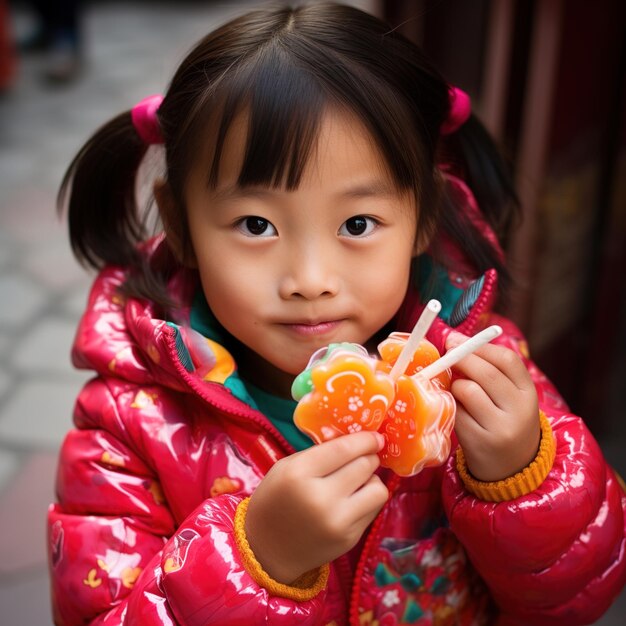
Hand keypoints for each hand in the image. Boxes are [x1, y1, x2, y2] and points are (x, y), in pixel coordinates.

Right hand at [244, 431, 387, 583]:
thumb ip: (319, 453)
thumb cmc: (274, 500)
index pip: (343, 449)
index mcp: (299, 474)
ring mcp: (337, 521)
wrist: (266, 550)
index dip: (365, 440)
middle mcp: (320, 498)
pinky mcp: (349, 539)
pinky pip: (373, 510)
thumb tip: (355, 441)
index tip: (376, 436)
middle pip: (364, 466)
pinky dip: (368, 500)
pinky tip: (354, 499)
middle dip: (369, 457)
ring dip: (372, 479)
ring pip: (377, 489)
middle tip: (365, 455)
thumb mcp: (286, 467)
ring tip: (359, 480)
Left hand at [446, 331, 539, 481]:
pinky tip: (458, 411)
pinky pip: (456, 412)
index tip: (457, 340)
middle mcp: (519, 411)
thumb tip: (454, 342)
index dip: (479, 346)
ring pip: (468, 390)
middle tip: (447, 353)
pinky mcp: (479, 442)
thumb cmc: (503, 420)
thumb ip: (490, 372)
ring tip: (459, 391)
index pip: (507, 360)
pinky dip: (451, 406)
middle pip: (486, 373)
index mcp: (528, 394)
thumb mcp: (509, 397)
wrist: (512, 468)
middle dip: (461, 358)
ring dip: (456, 385)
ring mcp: (500, 429)